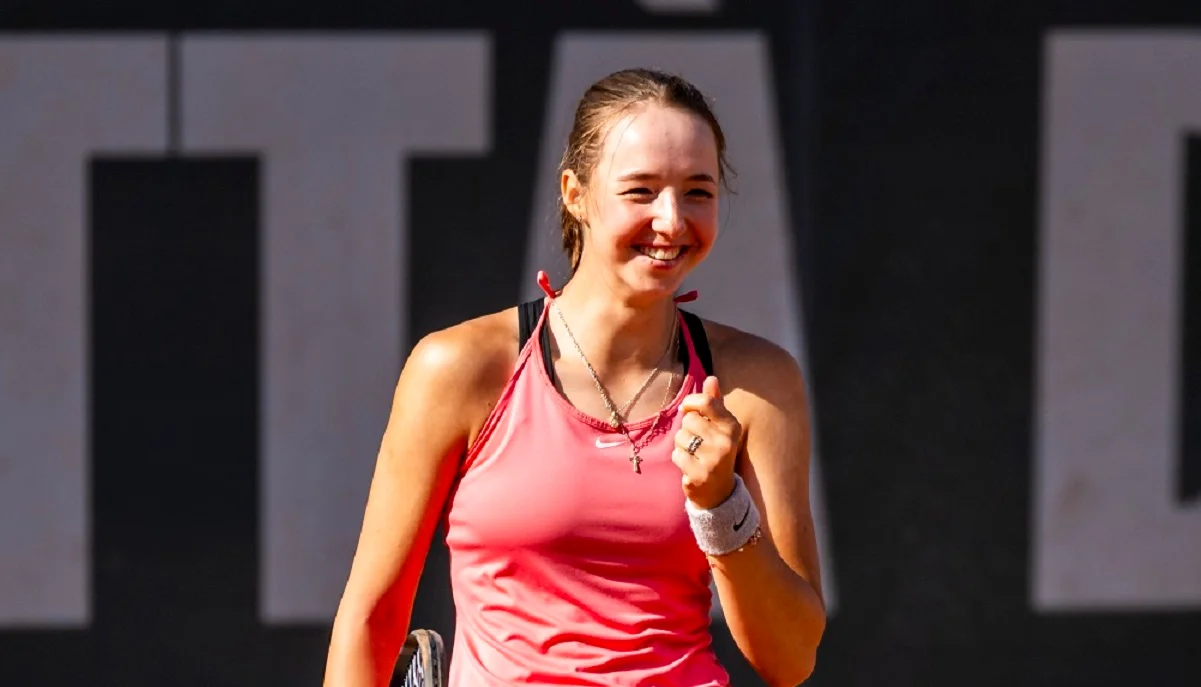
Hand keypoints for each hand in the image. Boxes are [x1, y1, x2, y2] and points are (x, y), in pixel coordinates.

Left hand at [672, 376, 742, 509]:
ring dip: (682, 445)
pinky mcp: (699, 475)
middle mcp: (726, 442)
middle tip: (697, 442)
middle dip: (687, 429)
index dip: (691, 402)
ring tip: (695, 455)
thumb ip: (715, 402)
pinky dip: (679, 460)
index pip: (706, 402)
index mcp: (732, 427)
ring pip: (680, 437)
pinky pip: (676, 455)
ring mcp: (713, 460)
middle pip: (689, 420)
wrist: (719, 492)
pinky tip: (691, 468)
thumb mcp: (720, 427)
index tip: (688, 409)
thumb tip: (711, 378)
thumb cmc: (717, 451)